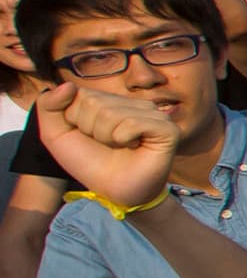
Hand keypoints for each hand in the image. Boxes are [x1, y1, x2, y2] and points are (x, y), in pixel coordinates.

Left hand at [29, 82, 179, 211]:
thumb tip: (68, 85)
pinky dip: (124, 139)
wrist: (116, 192)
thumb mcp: (56, 135)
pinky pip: (132, 124)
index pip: (79, 94)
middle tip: (106, 144)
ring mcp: (152, 113)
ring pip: (111, 114)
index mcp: (109, 100)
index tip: (88, 136)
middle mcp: (131, 102)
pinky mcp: (166, 128)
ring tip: (119, 147)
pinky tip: (134, 147)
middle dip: (90, 130)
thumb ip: (48, 106)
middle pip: (93, 103)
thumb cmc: (90, 163)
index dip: (75, 119)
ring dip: (107, 137)